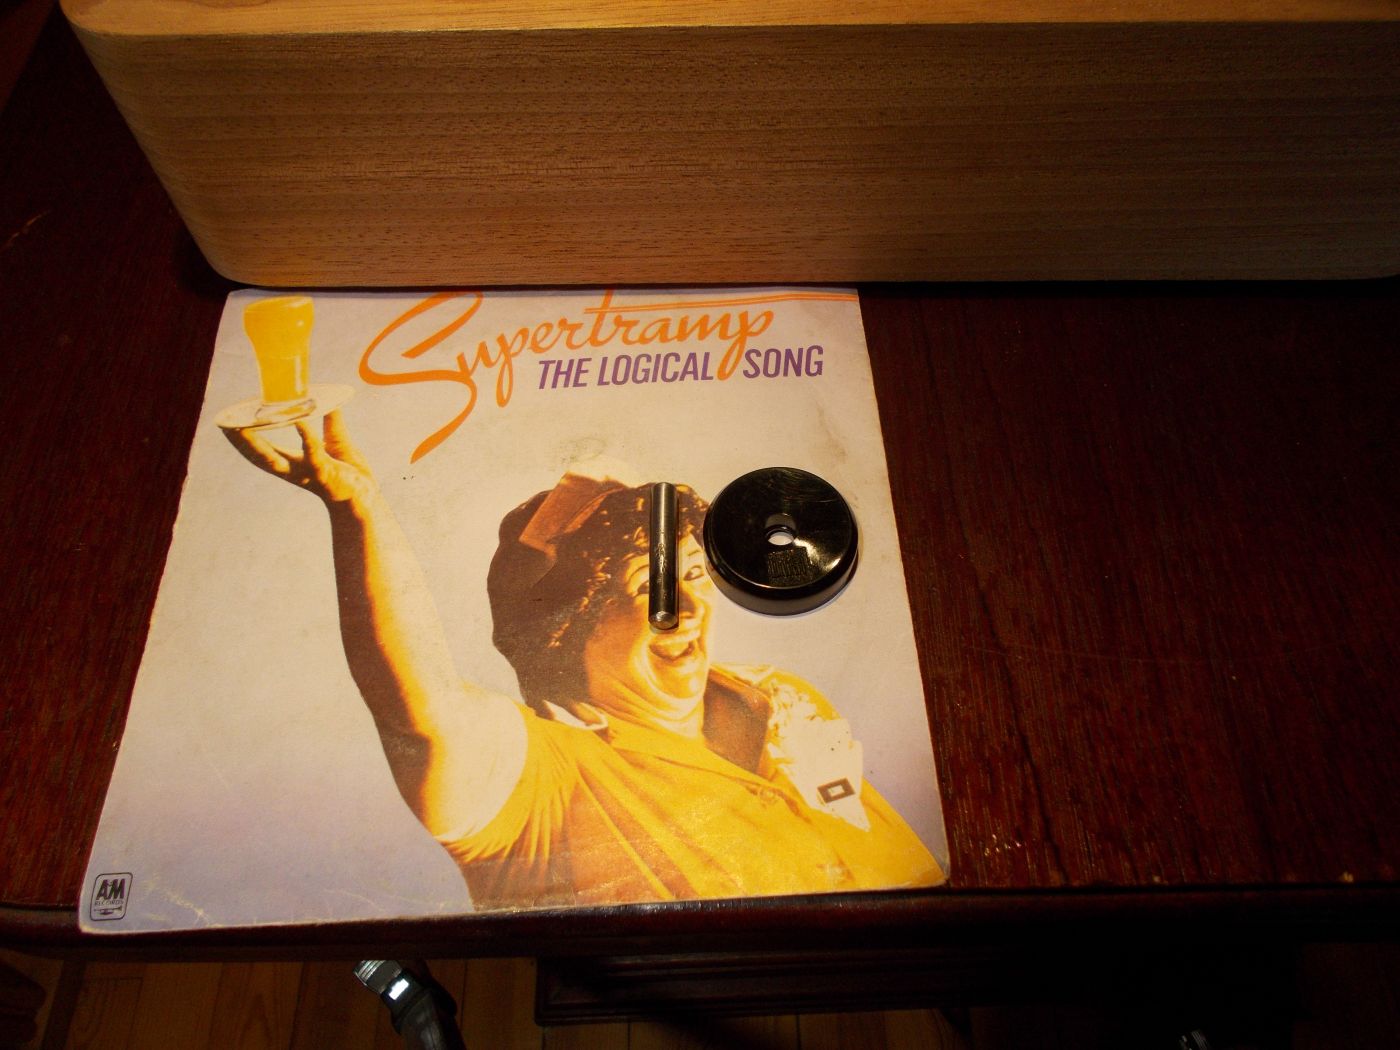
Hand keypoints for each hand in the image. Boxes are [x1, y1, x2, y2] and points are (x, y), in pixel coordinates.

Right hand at [224, 410, 377, 506]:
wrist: (366, 496)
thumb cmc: (350, 471)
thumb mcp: (336, 440)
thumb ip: (330, 420)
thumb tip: (328, 399)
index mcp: (293, 463)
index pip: (261, 451)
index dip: (243, 440)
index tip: (226, 425)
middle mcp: (294, 470)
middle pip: (260, 457)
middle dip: (241, 443)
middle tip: (225, 426)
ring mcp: (308, 473)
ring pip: (277, 461)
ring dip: (259, 445)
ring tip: (244, 425)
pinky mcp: (325, 473)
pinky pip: (313, 454)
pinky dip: (306, 438)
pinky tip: (300, 422)